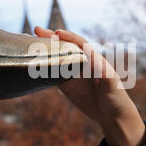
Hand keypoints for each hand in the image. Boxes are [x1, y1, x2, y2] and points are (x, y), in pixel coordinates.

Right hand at [34, 26, 145, 145]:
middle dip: (50, 38)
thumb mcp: (112, 85)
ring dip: (43, 50)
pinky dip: (42, 68)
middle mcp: (81, 63)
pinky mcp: (65, 85)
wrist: (112, 115)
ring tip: (28, 43)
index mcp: (93, 59)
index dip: (68, 37)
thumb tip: (98, 63)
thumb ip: (105, 74)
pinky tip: (31, 62)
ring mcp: (72, 73)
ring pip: (55, 58)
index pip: (79, 43)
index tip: (57, 33)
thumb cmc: (116, 97)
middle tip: (36, 30)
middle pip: (64, 47)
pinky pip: (51, 74)